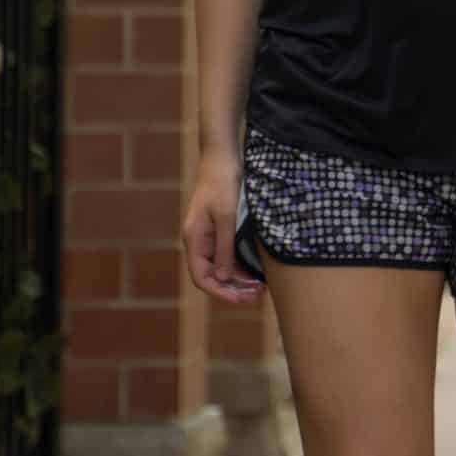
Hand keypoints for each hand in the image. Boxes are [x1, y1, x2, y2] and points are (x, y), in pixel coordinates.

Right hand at [181, 154, 260, 306]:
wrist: (223, 156)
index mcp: (194, 239)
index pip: (203, 278)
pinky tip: (258, 271)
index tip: (244, 299)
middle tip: (258, 295)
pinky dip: (242, 266)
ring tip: (261, 287)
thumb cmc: (223, 183)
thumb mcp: (227, 216)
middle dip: (233, 289)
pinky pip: (229, 255)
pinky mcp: (221, 230)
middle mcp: (199, 242)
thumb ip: (224, 247)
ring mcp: (209, 237)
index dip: (222, 292)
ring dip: (239, 279)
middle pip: (213, 276)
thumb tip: (222, 278)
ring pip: (222, 268)